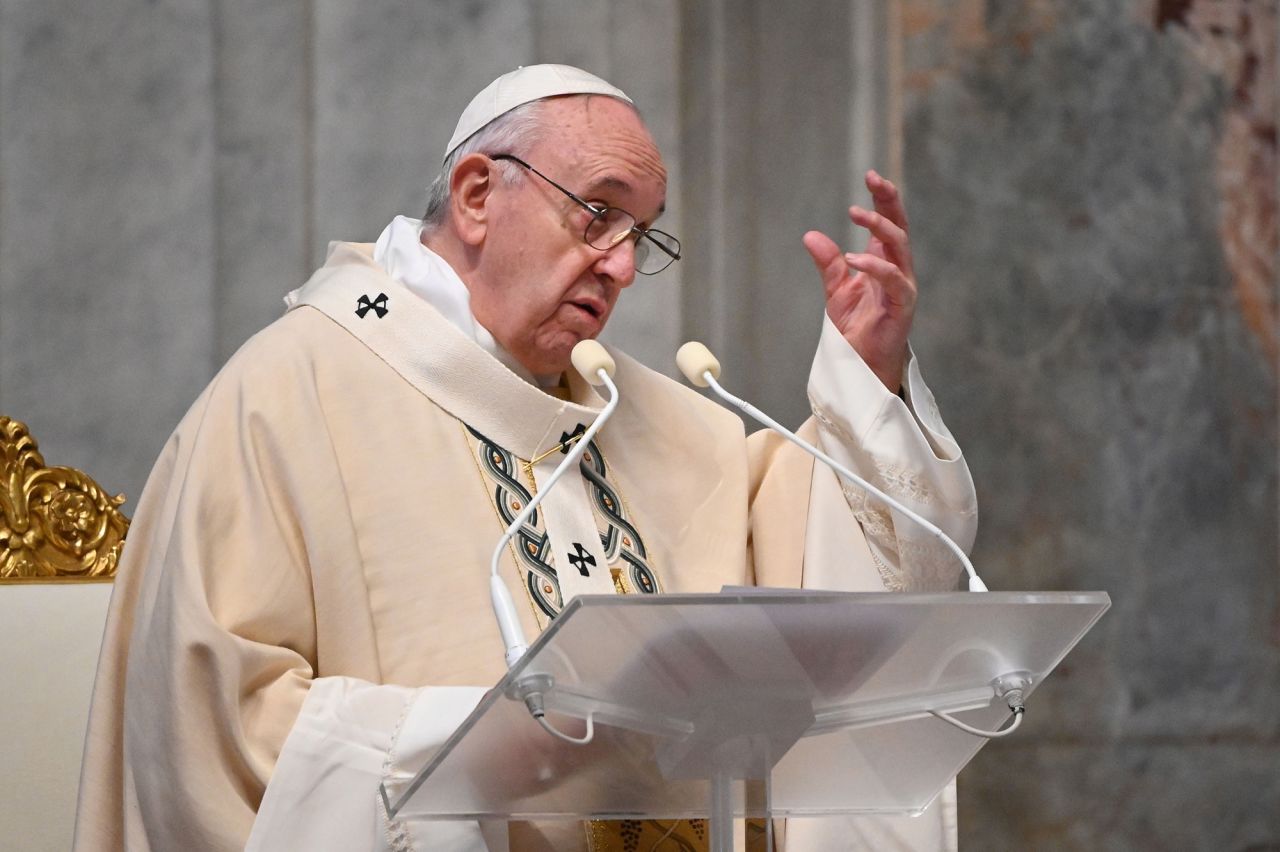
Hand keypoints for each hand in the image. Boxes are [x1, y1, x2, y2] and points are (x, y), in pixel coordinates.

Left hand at [802, 170, 916, 392]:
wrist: (861, 363)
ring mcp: (902, 286)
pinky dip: (874, 266)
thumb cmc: (855, 328)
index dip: (883, 198)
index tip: (871, 175)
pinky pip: (894, 279)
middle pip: (900, 226)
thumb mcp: (836, 291)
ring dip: (879, 227)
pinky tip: (852, 258)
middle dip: (889, 201)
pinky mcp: (903, 305)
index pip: (889, 222)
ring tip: (855, 213)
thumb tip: (811, 235)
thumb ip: (828, 264)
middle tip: (872, 180)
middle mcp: (897, 269)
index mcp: (883, 262)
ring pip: (900, 247)